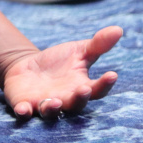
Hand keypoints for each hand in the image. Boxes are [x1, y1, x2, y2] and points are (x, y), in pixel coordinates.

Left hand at [1, 25, 121, 119]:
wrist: (28, 69)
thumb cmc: (59, 62)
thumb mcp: (78, 51)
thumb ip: (98, 45)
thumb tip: (118, 29)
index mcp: (81, 88)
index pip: (97, 90)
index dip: (105, 84)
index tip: (112, 74)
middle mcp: (65, 101)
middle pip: (75, 105)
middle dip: (79, 98)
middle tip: (83, 90)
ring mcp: (44, 105)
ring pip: (50, 113)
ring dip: (52, 108)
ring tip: (55, 101)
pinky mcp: (25, 105)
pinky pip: (25, 113)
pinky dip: (24, 112)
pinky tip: (24, 109)